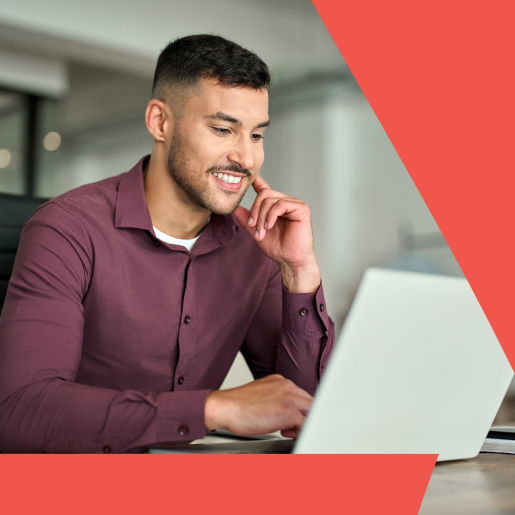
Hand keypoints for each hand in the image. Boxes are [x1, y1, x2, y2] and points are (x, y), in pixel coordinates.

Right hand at [205, 375, 312, 438]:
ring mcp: (289, 398)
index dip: (298, 410)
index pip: (301, 396)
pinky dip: (300, 432)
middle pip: (310, 402)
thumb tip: (284, 415)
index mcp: (281, 381)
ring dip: (302, 424)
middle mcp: (287, 386)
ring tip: (286, 431)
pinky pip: (306, 424)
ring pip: (311, 412)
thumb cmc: (238, 406)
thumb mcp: (262, 395)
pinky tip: (286, 435)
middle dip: (304, 417)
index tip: (290, 420)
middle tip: (289, 429)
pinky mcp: (288, 412)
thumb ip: (276, 400)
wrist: (225, 407)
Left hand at [233, 175, 320, 292]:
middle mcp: (285, 202)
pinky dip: (271, 216)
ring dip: (261, 217)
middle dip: (255, 211)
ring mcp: (294, 204)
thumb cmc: (278, 247)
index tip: (248, 177)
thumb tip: (234, 208)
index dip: (256, 181)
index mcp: (275, 206)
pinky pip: (280, 204)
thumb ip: (246, 220)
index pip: (265, 188)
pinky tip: (269, 226)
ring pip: (270, 200)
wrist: (290, 260)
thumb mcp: (256, 232)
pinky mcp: (301, 208)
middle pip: (264, 194)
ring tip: (262, 232)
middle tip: (253, 227)